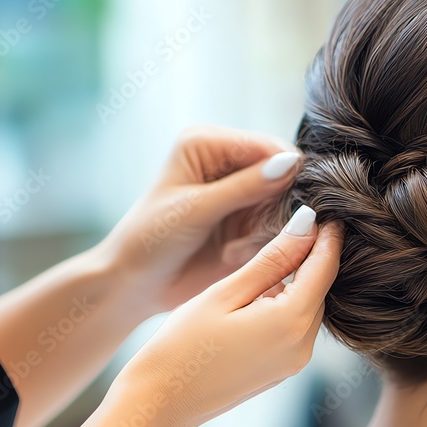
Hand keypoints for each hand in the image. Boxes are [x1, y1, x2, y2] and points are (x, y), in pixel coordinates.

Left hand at [91, 126, 302, 317]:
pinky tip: (237, 251)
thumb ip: (244, 187)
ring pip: (284, 199)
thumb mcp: (196, 210)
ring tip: (237, 244)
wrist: (135, 284)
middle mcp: (226, 160)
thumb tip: (290, 162)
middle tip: (253, 230)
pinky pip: (278, 222)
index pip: (265, 146)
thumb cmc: (150, 240)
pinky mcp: (247, 217)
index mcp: (207, 142)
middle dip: (277, 201)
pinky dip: (267, 238)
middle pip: (281, 171)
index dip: (284, 171)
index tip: (285, 204)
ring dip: (269, 224)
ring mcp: (239, 190)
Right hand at [113, 207, 341, 426]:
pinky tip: (259, 292)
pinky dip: (286, 304)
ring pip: (309, 307)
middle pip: (321, 288)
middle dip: (312, 258)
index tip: (329, 211)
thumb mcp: (225, 292)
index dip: (328, 237)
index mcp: (291, 324)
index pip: (325, 268)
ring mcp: (294, 363)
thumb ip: (272, 259)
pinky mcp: (282, 371)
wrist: (159, 403)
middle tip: (298, 223)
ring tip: (273, 254)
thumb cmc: (181, 347)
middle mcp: (302, 348)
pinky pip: (296, 326)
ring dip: (297, 281)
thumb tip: (308, 224)